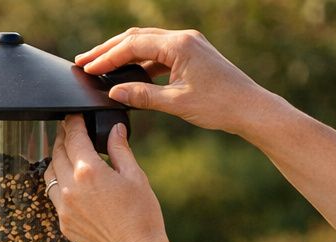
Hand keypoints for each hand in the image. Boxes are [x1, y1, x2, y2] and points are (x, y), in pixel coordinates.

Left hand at [48, 116, 167, 241]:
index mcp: (88, 171)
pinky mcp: (65, 224)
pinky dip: (59, 184)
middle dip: (63, 138)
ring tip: (68, 154)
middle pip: (57, 153)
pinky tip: (71, 182)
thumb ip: (120, 150)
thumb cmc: (142, 217)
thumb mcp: (135, 176)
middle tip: (70, 130)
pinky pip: (54, 197)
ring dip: (56, 160)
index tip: (75, 116)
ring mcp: (64, 208)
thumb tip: (115, 130)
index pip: (73, 137)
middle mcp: (70, 188)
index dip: (73, 122)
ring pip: (50, 175)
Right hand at [75, 28, 272, 135]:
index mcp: (179, 45)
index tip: (87, 68)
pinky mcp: (192, 55)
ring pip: (147, 45)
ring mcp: (188, 45)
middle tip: (84, 61)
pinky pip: (159, 54)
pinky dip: (141, 63)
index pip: (133, 45)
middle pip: (136, 38)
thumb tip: (114, 92)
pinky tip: (129, 76)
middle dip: (109, 50)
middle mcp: (183, 38)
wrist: (251, 108)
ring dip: (124, 55)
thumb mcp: (176, 103)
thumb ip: (142, 96)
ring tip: (101, 67)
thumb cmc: (219, 105)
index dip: (107, 57)